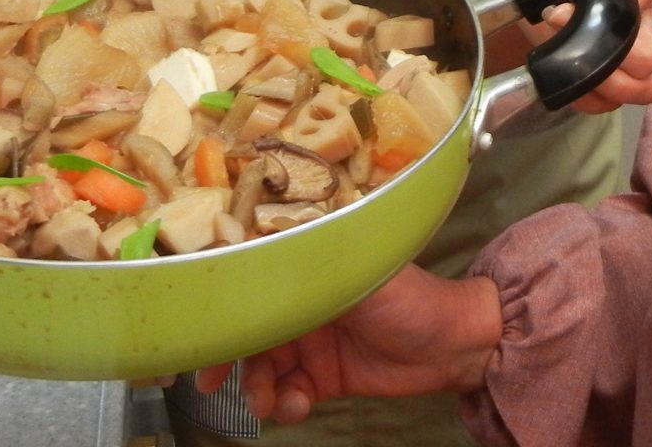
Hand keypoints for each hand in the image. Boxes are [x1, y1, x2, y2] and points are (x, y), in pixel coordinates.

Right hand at [196, 265, 501, 425]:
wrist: (455, 346)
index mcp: (305, 266)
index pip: (248, 277)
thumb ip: (302, 265)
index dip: (219, 300)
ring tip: (270, 401)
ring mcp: (309, 341)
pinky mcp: (321, 378)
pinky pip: (285, 394)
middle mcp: (300, 300)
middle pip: (247, 327)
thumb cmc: (409, 296)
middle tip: (211, 382)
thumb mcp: (355, 272)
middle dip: (227, 355)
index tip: (196, 324)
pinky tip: (297, 406)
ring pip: (261, 367)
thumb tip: (247, 245)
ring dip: (256, 387)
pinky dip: (284, 404)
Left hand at [491, 0, 651, 113]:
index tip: (560, 6)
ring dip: (595, 84)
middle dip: (601, 58)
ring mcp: (617, 42)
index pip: (639, 9)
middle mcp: (638, 12)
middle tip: (559, 32)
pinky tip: (558, 76)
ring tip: (559, 57)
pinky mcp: (592, 61)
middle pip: (646, 60)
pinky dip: (584, 97)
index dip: (600, 17)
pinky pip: (605, 100)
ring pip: (635, 87)